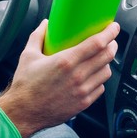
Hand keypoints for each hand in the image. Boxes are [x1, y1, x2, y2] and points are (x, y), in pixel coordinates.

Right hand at [0, 19, 119, 137]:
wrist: (23, 112)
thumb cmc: (25, 86)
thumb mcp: (28, 56)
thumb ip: (37, 36)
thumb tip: (45, 24)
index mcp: (66, 61)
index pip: (97, 43)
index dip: (109, 33)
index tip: (113, 27)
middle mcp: (77, 76)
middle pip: (107, 56)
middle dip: (112, 45)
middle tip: (110, 41)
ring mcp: (82, 90)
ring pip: (107, 72)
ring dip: (107, 63)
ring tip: (101, 58)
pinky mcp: (83, 103)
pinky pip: (100, 88)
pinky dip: (100, 80)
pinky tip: (93, 76)